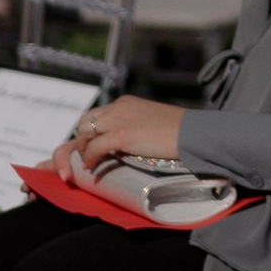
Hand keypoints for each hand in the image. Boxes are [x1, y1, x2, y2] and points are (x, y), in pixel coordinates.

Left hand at [57, 94, 187, 178]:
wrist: (190, 133)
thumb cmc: (177, 131)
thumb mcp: (149, 122)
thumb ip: (133, 125)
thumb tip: (124, 142)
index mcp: (125, 103)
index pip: (96, 114)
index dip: (89, 132)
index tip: (90, 147)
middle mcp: (118, 107)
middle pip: (85, 121)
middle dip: (80, 140)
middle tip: (85, 156)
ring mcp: (118, 120)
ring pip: (85, 131)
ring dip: (82, 148)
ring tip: (88, 163)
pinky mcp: (121, 135)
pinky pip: (94, 147)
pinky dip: (89, 157)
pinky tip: (92, 167)